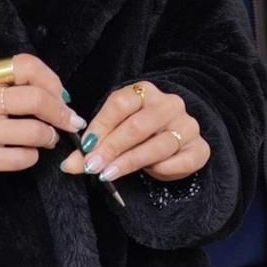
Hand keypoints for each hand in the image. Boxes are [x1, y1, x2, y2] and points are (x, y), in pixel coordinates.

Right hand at [0, 54, 85, 177]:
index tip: (61, 94)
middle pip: (37, 100)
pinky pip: (23, 158)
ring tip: (47, 138)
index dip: (52, 80)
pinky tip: (26, 152)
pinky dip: (32, 156)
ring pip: (35, 132)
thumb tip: (60, 96)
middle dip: (61, 112)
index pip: (27, 66)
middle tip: (69, 120)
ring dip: (49, 136)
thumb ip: (11, 82)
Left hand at [60, 81, 208, 182]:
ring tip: (109, 175)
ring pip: (158, 145)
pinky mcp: (199, 148)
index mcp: (145, 92)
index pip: (120, 103)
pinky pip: (182, 160)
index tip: (85, 147)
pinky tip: (150, 173)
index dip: (101, 126)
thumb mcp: (114, 132)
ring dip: (130, 162)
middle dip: (112, 148)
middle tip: (93, 167)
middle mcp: (169, 104)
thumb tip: (68, 165)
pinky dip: (163, 169)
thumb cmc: (138, 133)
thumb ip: (93, 147)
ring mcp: (187, 125)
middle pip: (138, 125)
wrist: (174, 137)